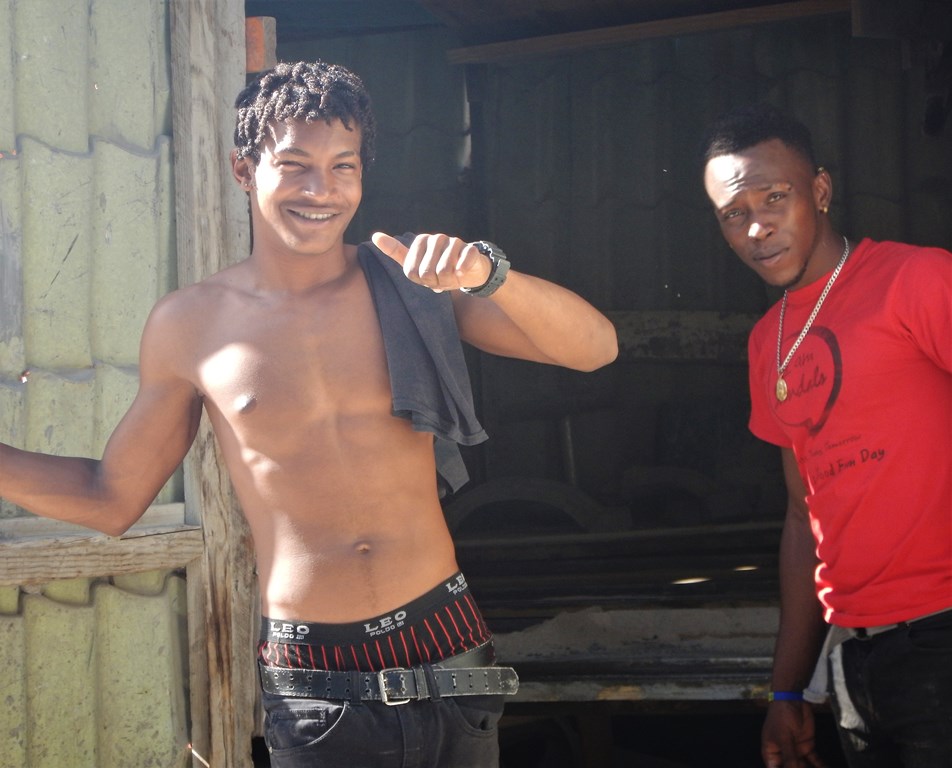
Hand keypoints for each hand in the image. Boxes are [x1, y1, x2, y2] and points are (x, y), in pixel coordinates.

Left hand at [371, 232, 490, 292]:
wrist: (467, 270)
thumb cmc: (437, 268)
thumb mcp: (415, 262)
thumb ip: (395, 251)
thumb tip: (374, 236)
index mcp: (420, 241)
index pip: (412, 272)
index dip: (420, 281)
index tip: (426, 278)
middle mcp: (436, 238)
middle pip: (427, 273)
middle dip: (434, 283)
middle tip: (440, 279)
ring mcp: (454, 242)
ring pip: (444, 272)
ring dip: (448, 282)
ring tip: (451, 277)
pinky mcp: (470, 249)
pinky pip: (461, 266)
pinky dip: (461, 275)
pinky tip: (462, 273)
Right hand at [762, 700, 826, 767]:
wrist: (794, 699)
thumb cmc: (782, 716)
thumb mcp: (784, 738)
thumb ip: (789, 758)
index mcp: (771, 752)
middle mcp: (783, 754)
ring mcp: (796, 751)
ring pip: (803, 767)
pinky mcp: (807, 747)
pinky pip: (814, 761)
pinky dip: (821, 766)